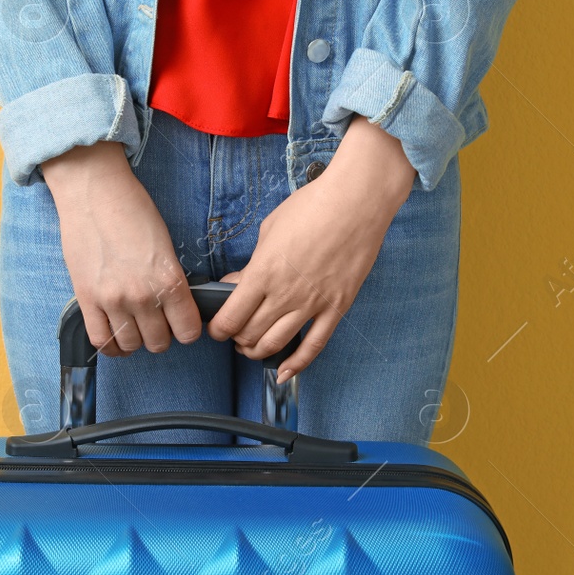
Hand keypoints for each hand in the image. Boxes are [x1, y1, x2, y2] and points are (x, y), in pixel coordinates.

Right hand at [42, 141, 201, 355]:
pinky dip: (110, 345)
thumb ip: (170, 279)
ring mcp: (112, 300)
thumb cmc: (132, 209)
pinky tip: (115, 336)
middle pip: (159, 342)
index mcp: (169, 279)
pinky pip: (100, 340)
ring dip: (136, 340)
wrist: (94, 192)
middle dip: (161, 336)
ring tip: (135, 327)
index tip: (181, 324)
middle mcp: (142, 295)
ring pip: (130, 345)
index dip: (187, 330)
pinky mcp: (86, 299)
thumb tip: (174, 306)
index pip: (188, 330)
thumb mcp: (165, 244)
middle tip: (156, 322)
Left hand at [208, 116, 415, 381]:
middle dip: (236, 339)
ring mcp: (312, 304)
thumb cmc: (311, 207)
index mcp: (263, 273)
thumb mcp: (269, 230)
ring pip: (276, 344)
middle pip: (250, 334)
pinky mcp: (336, 307)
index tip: (216, 327)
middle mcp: (285, 294)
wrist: (356, 202)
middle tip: (235, 334)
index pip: (231, 316)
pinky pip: (315, 345)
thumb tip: (236, 284)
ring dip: (258, 351)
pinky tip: (285, 372)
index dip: (218, 328)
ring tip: (252, 347)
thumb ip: (252, 263)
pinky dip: (297, 364)